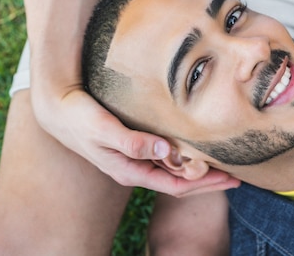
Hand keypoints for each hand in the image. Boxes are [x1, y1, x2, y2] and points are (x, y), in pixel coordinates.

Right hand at [31, 88, 240, 196]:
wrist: (56, 107)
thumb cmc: (79, 117)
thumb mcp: (103, 129)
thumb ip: (132, 141)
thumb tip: (165, 151)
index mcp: (130, 171)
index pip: (176, 186)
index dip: (205, 184)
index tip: (230, 179)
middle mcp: (135, 169)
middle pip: (179, 183)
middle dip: (208, 182)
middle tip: (237, 177)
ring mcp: (134, 159)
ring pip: (173, 172)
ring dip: (198, 171)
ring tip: (222, 165)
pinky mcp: (133, 145)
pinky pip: (165, 159)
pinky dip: (184, 157)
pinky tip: (194, 150)